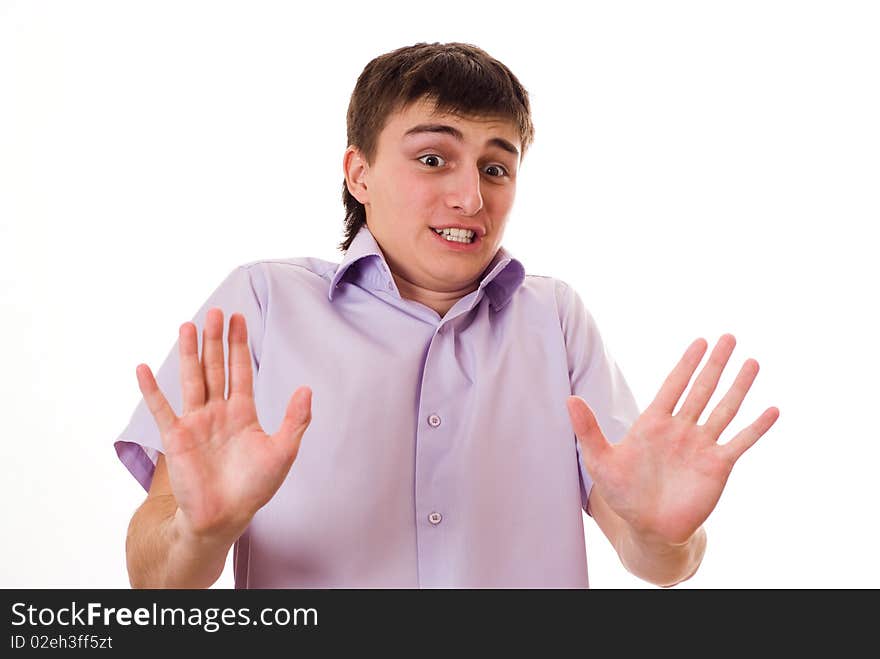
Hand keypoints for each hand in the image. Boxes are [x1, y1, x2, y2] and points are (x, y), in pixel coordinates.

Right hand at [136, 308, 311, 540]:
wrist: (224, 517)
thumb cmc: (254, 488)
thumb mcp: (283, 452)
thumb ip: (295, 420)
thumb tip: (307, 388)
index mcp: (243, 412)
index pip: (241, 371)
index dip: (239, 345)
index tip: (239, 318)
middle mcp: (218, 412)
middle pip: (216, 368)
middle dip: (215, 340)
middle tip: (215, 311)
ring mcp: (196, 422)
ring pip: (192, 380)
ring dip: (189, 354)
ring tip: (187, 326)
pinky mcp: (176, 438)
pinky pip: (162, 409)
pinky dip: (152, 390)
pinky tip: (143, 368)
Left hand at [567, 334, 778, 544]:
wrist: (649, 527)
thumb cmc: (623, 493)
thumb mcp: (600, 461)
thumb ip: (588, 430)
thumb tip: (569, 399)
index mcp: (654, 423)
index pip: (673, 386)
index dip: (686, 364)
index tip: (700, 341)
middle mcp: (681, 429)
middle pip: (702, 389)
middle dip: (715, 364)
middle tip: (729, 337)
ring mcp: (701, 446)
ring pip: (724, 409)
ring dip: (739, 387)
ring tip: (752, 362)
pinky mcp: (718, 466)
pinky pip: (740, 442)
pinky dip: (756, 428)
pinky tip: (772, 410)